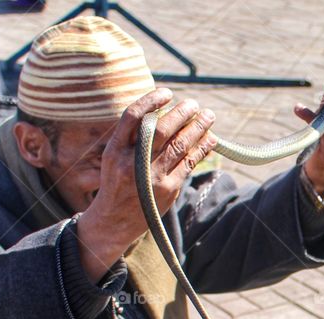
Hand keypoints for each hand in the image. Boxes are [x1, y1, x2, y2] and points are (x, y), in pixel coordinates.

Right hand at [76, 89, 217, 281]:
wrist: (115, 220)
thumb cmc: (117, 182)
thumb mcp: (113, 156)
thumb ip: (131, 136)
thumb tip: (162, 110)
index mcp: (115, 150)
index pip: (132, 117)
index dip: (151, 100)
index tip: (166, 92)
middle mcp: (132, 163)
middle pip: (161, 128)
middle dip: (181, 112)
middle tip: (193, 103)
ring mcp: (152, 177)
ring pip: (180, 145)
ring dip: (198, 127)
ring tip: (208, 116)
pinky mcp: (168, 190)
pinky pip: (189, 163)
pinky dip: (202, 148)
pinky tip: (210, 139)